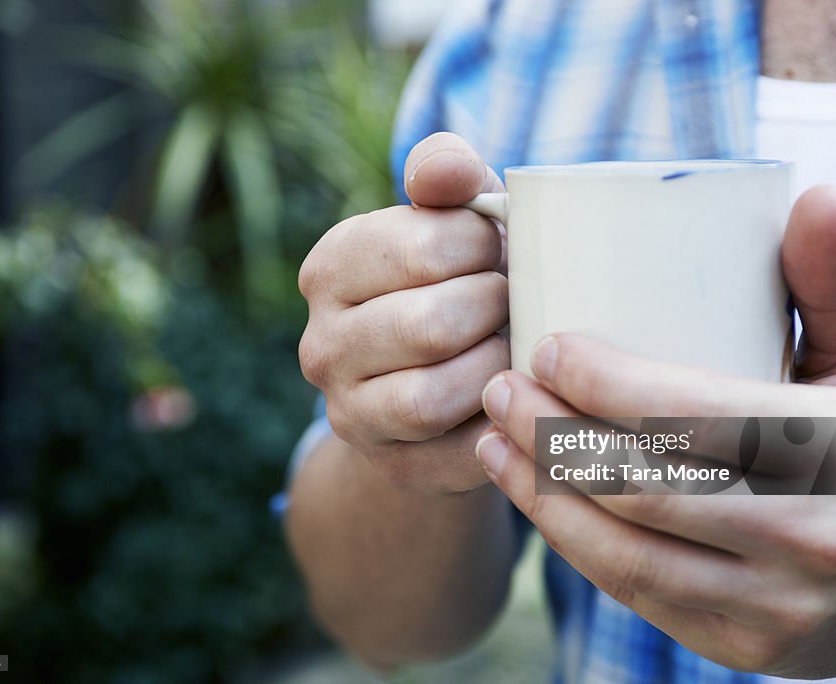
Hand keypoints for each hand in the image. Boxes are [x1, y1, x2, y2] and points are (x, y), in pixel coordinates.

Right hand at [299, 133, 507, 492]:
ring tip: (512, 344)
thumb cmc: (455, 279)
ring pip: (431, 397)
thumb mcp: (451, 216)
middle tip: (512, 300)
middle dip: (493, 308)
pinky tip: (514, 392)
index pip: (426, 247)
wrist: (441, 382)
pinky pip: (459, 452)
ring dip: (494, 366)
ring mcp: (350, 413)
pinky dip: (500, 421)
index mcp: (330, 269)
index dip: (486, 245)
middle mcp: (321, 345)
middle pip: (430, 325)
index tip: (498, 250)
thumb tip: (450, 171)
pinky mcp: (394, 465)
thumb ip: (447, 172)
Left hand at [476, 187, 835, 677]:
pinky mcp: (740, 645)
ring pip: (624, 548)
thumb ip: (832, 282)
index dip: (605, 384)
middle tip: (500, 388)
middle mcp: (808, 537)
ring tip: (492, 439)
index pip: (696, 415)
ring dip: (541, 492)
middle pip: (643, 485)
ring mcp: (773, 606)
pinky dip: (570, 540)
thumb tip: (817, 195)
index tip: (547, 346)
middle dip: (550, 433)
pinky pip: (633, 591)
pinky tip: (531, 495)